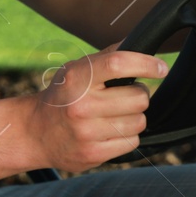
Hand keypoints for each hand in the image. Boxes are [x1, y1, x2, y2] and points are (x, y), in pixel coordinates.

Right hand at [22, 47, 166, 172]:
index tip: (160, 67)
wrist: (35, 132)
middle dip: (139, 95)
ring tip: (115, 114)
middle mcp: (81, 105)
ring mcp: (87, 132)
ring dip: (133, 117)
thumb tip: (138, 42)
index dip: (145, 64)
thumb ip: (106, 57)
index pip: (118, 64)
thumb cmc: (62, 96)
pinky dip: (127, 135)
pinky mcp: (93, 153)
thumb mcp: (75, 70)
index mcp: (77, 78)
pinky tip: (110, 131)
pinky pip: (132, 142)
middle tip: (125, 95)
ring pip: (139, 121)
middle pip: (139, 98)